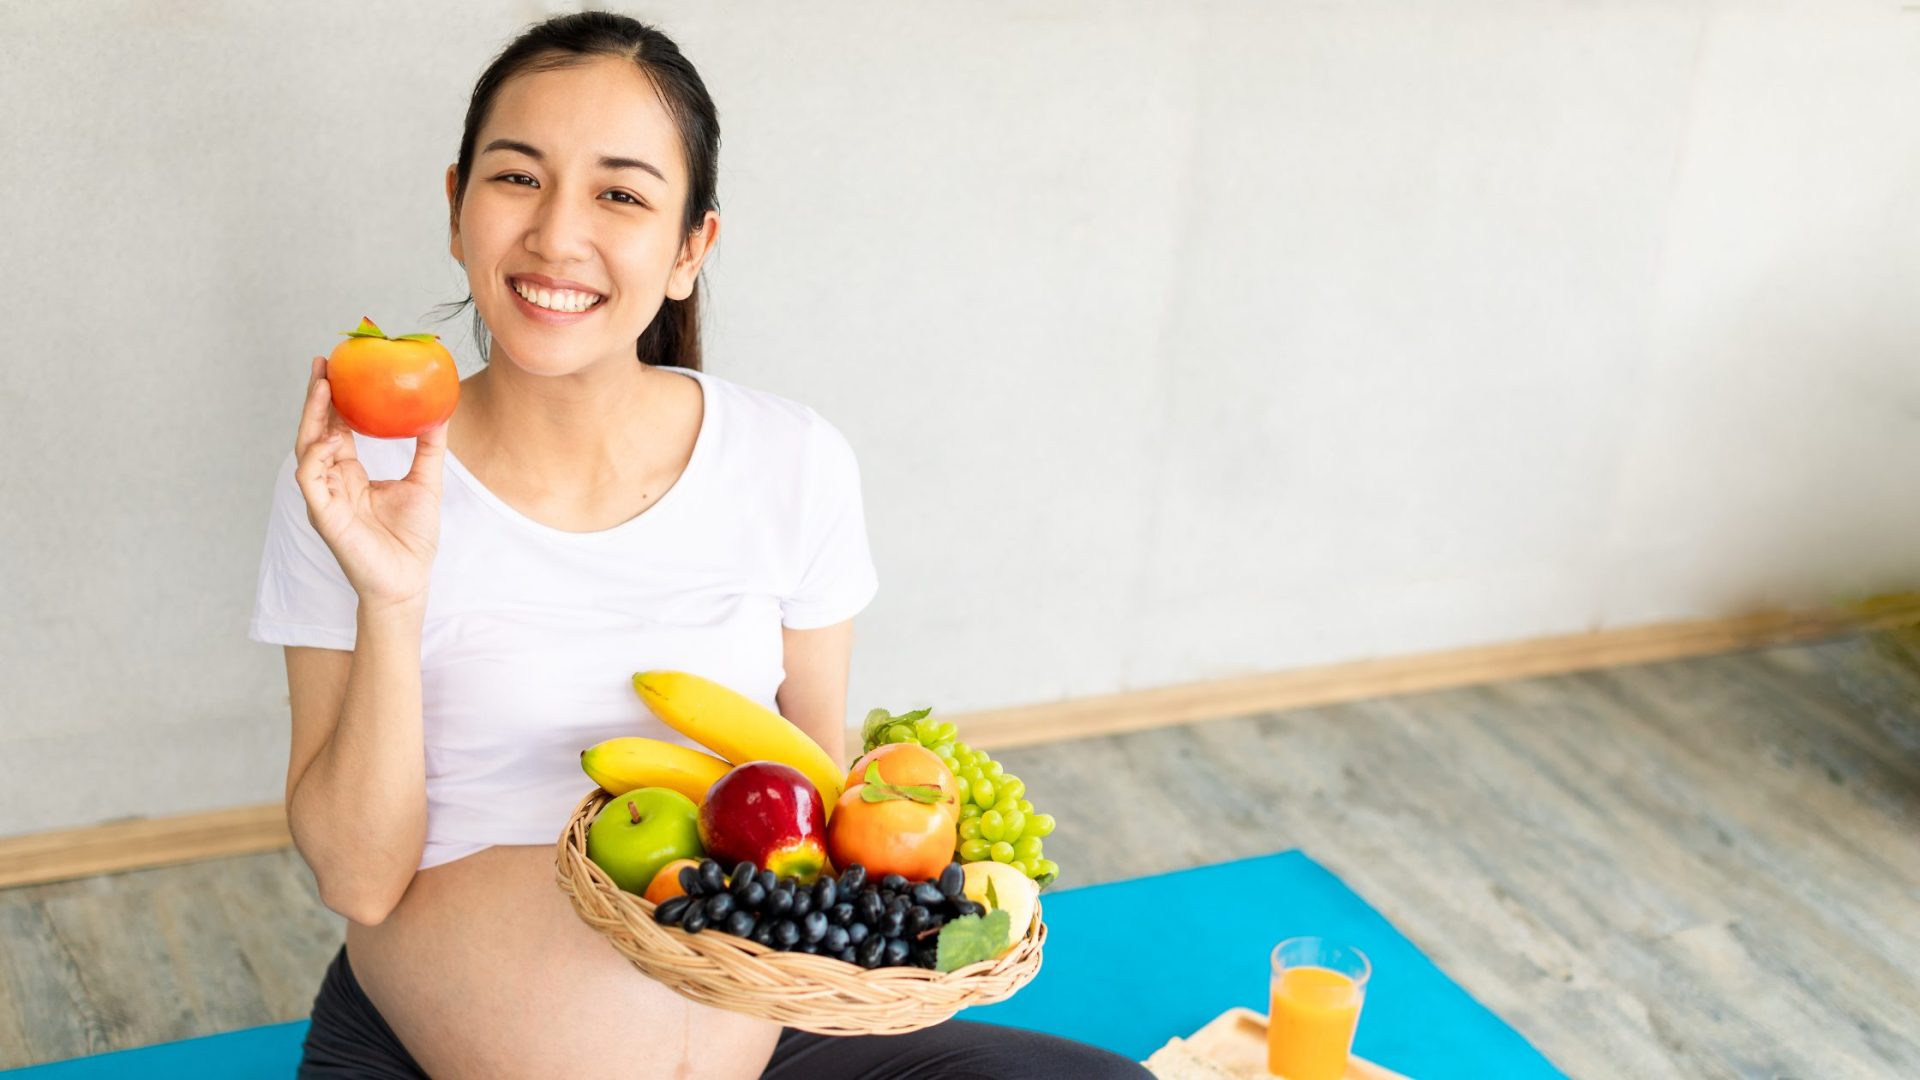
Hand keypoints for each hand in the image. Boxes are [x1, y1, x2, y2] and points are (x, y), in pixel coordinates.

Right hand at [293, 356, 446, 610]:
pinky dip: (316, 456)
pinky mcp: (323, 515)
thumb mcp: (425, 482)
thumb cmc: (411, 538)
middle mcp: (333, 481)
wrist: (408, 581)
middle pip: (315, 430)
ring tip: (322, 387)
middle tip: (323, 363)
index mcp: (351, 473)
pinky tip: (329, 438)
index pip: (336, 427)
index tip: (339, 366)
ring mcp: (325, 497)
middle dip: (316, 397)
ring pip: (307, 449)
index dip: (335, 398)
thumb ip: (428, 448)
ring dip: (312, 417)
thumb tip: (441, 410)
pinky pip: (310, 479)